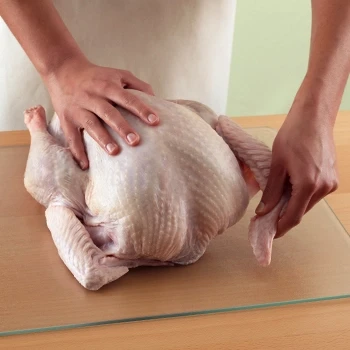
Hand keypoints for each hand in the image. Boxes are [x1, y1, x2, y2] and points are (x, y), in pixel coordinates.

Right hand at [44, 57, 158, 168]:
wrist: (63, 69)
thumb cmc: (97, 76)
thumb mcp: (118, 74)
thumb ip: (138, 85)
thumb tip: (156, 99)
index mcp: (107, 86)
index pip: (127, 98)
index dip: (141, 109)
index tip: (155, 121)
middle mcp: (93, 97)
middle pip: (109, 113)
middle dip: (122, 127)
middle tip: (135, 141)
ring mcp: (78, 108)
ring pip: (91, 125)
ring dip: (102, 139)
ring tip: (115, 152)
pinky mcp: (67, 119)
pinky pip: (71, 137)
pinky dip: (77, 151)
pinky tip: (86, 165)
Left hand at [255, 99, 338, 237]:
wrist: (313, 118)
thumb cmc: (293, 136)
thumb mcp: (276, 165)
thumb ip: (271, 191)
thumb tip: (263, 211)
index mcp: (309, 185)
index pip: (293, 217)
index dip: (280, 227)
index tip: (269, 233)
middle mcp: (324, 187)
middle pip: (300, 211)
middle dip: (283, 217)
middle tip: (265, 218)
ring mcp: (330, 183)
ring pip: (307, 203)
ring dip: (291, 206)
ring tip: (274, 203)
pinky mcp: (332, 178)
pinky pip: (313, 194)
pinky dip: (300, 196)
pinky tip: (288, 191)